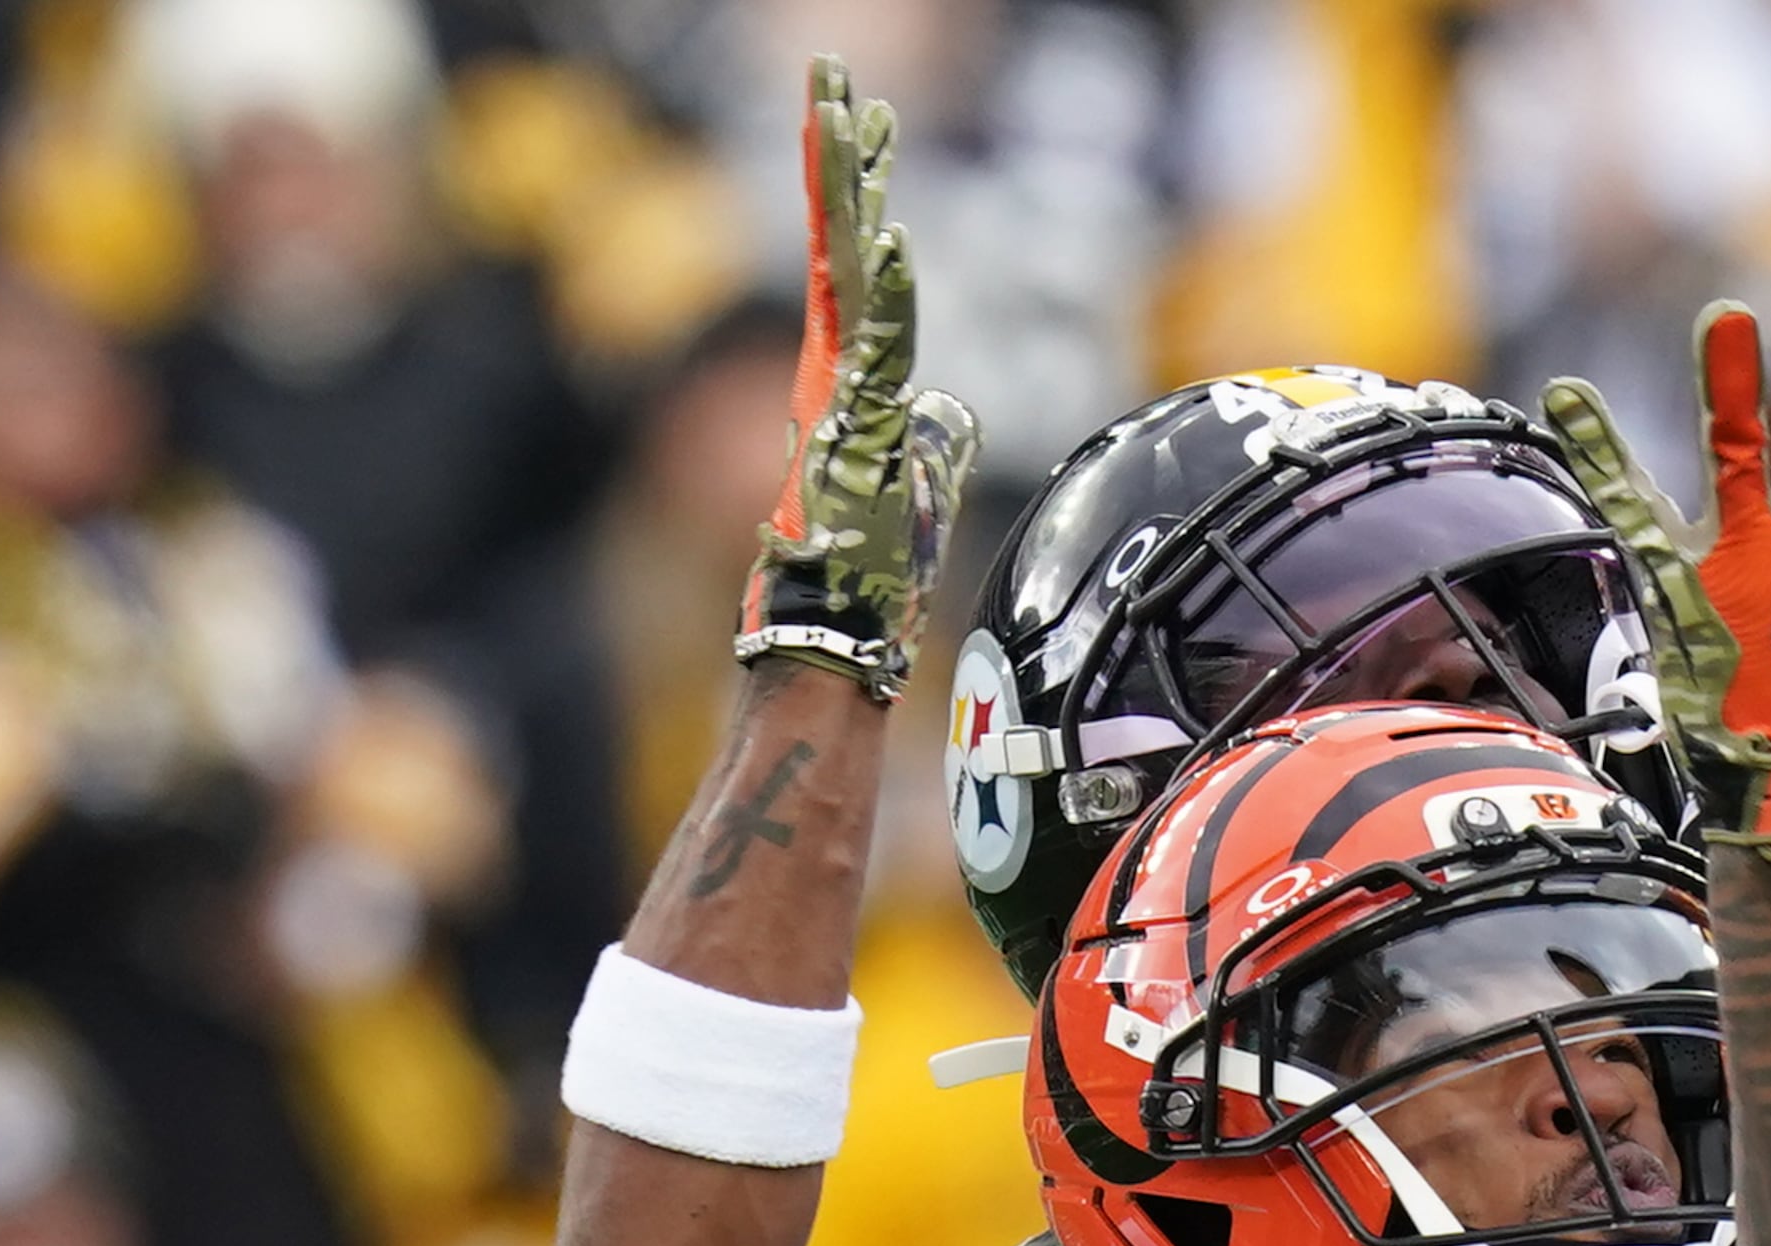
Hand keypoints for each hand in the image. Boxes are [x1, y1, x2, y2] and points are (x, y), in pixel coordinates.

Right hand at [733, 56, 982, 703]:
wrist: (826, 643)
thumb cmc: (862, 586)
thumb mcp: (908, 493)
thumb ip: (924, 440)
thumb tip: (944, 406)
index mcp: (848, 383)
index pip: (854, 266)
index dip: (859, 194)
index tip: (862, 124)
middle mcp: (833, 379)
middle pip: (840, 245)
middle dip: (839, 160)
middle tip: (832, 77)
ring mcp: (835, 402)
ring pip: (846, 277)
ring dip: (851, 195)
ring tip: (845, 114)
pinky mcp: (846, 434)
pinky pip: (871, 349)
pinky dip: (886, 294)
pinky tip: (893, 238)